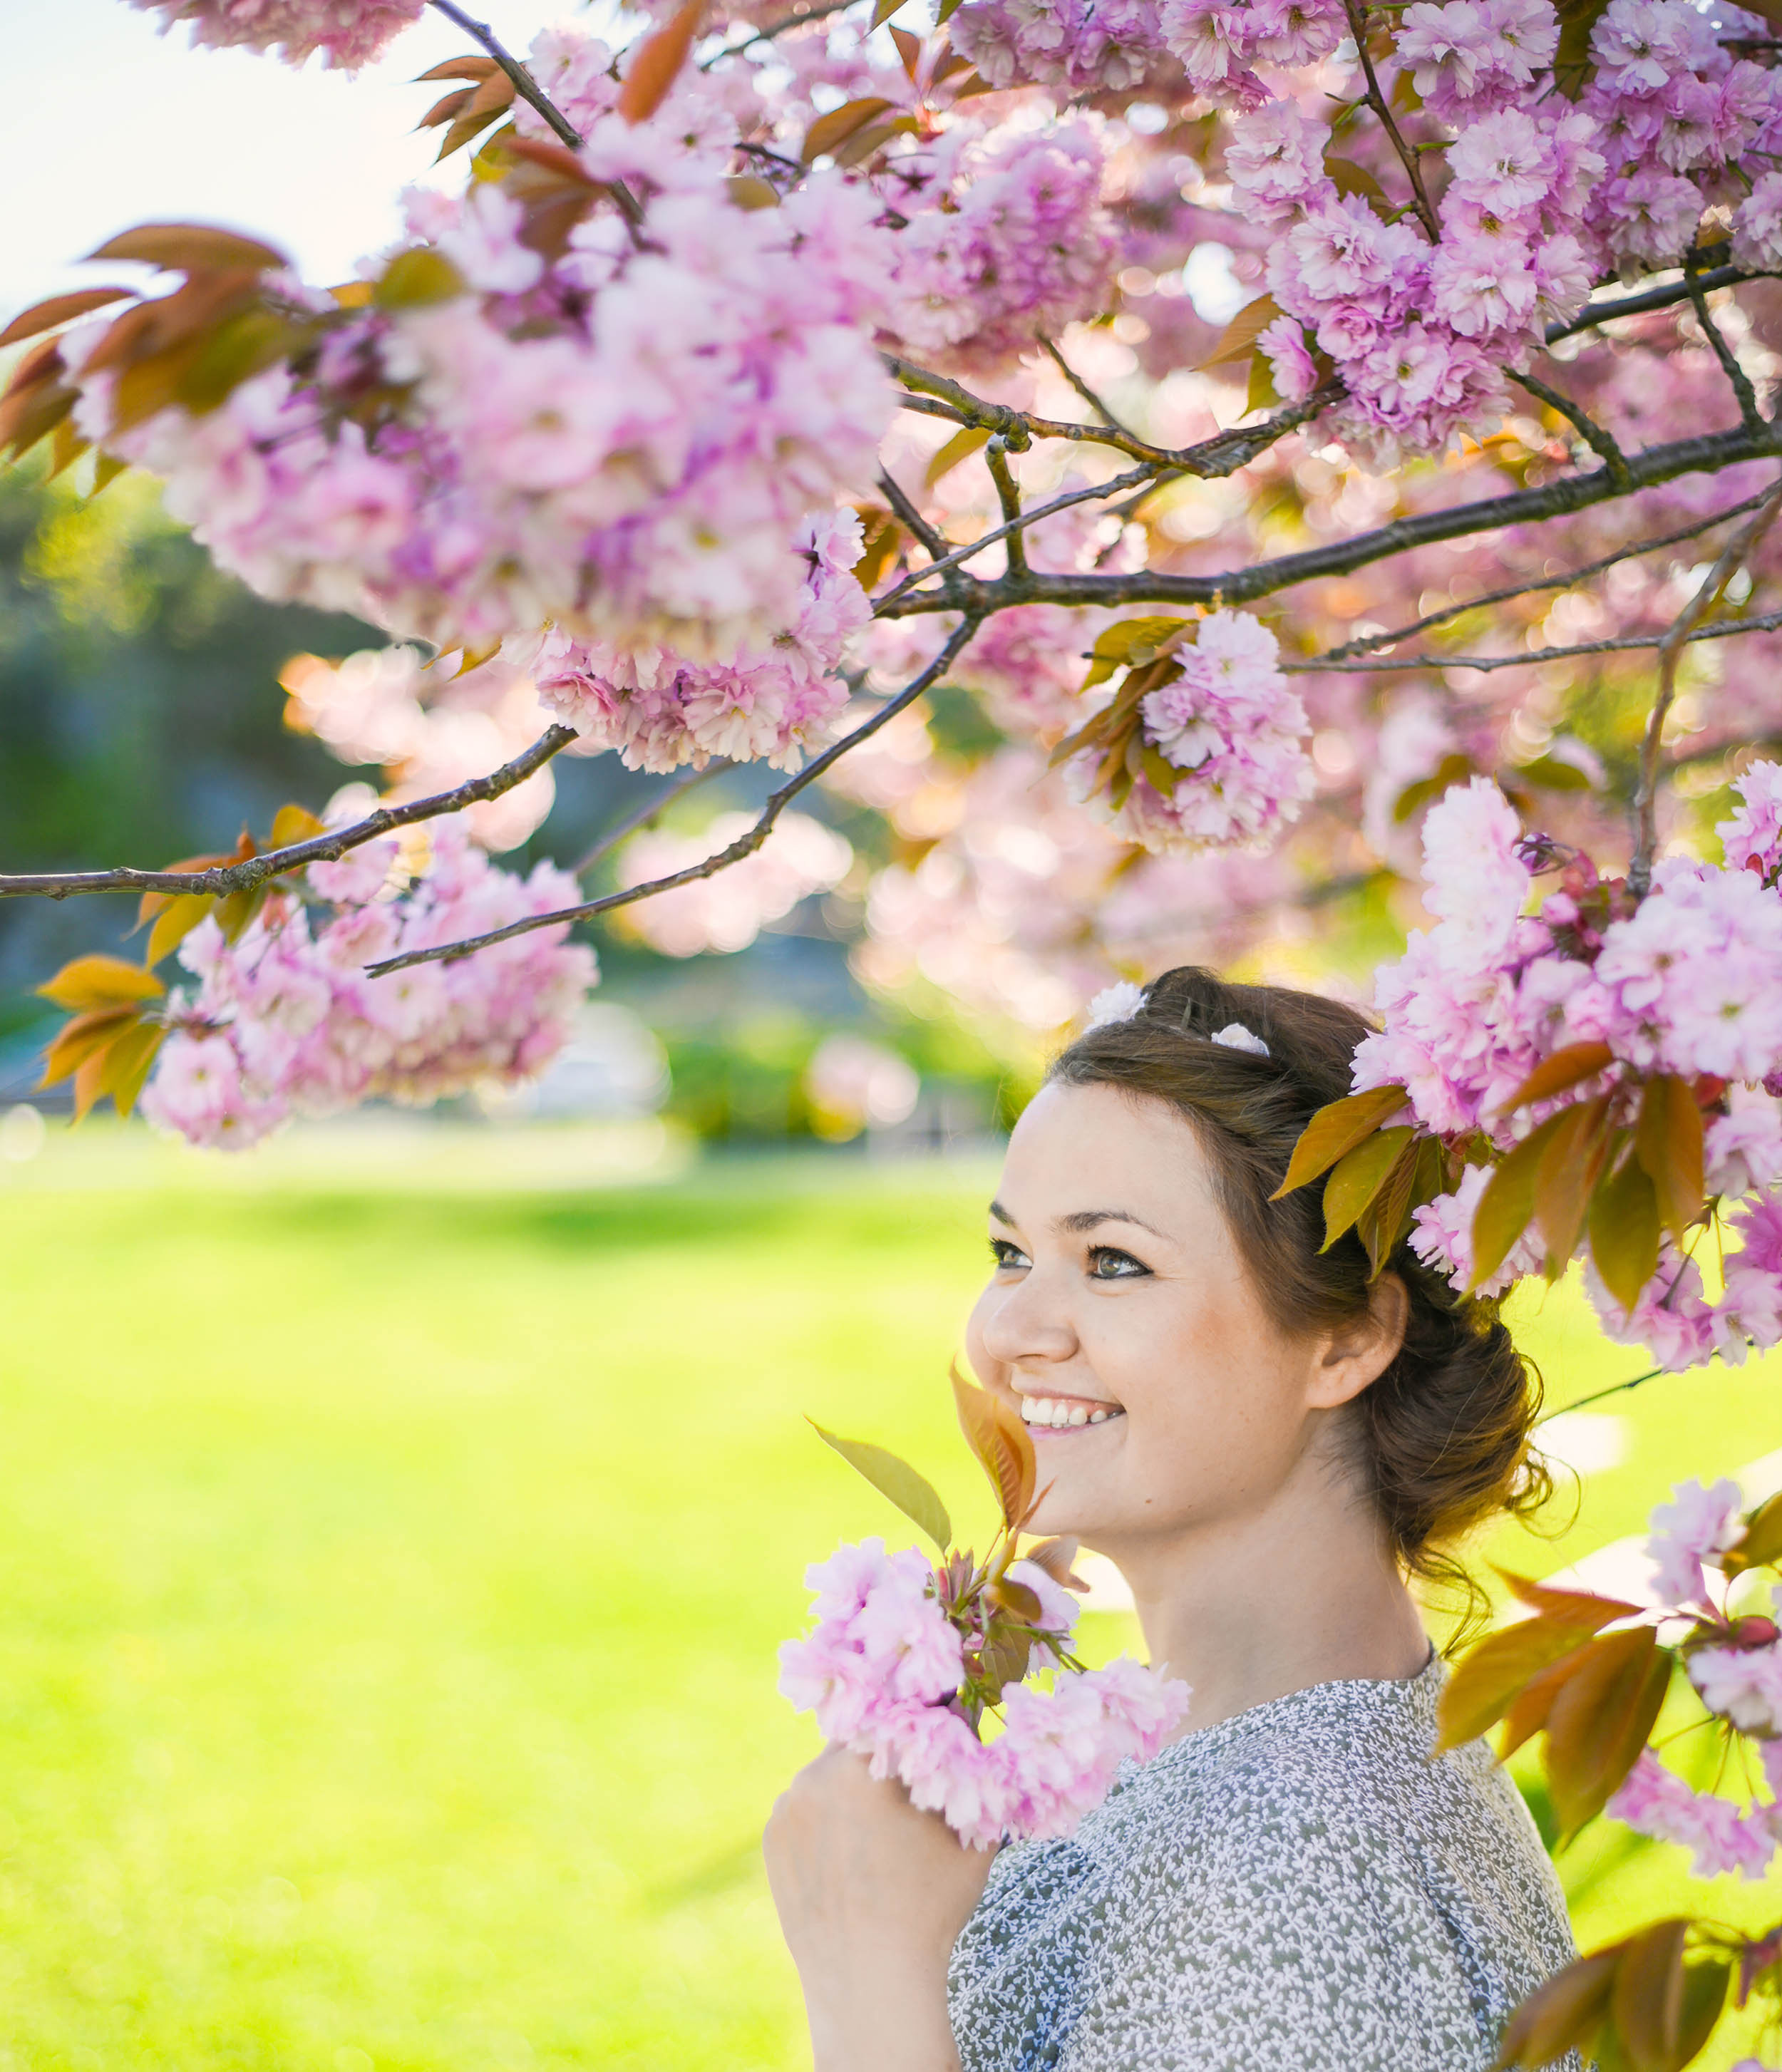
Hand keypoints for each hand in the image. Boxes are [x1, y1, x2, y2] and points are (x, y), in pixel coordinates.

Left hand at [764, 1744, 997, 2071]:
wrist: (871, 1982)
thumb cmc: (933, 1906)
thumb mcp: (972, 1831)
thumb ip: (970, 1767)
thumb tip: (966, 1720)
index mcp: (869, 1762)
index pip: (899, 1717)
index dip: (921, 1728)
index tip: (933, 1747)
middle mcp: (818, 1772)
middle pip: (860, 1742)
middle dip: (884, 1759)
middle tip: (905, 1797)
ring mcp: (789, 1805)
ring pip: (829, 1775)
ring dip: (852, 1790)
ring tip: (877, 1839)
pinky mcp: (773, 1836)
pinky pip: (805, 1808)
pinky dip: (826, 1822)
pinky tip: (849, 1859)